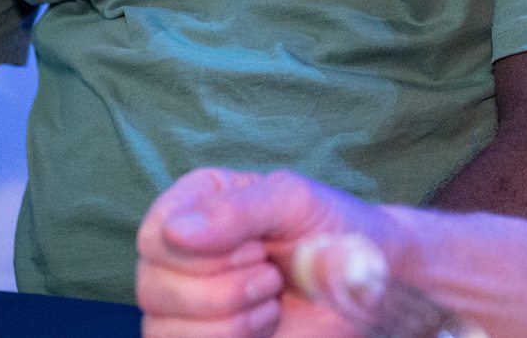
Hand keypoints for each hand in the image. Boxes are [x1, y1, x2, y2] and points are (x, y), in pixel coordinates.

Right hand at [135, 167, 403, 337]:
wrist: (373, 285)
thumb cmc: (335, 231)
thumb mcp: (293, 202)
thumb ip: (237, 210)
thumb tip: (173, 231)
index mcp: (194, 205)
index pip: (155, 235)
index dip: (203, 253)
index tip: (257, 247)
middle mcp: (180, 254)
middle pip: (152, 288)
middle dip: (226, 290)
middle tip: (271, 274)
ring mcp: (187, 303)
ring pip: (162, 329)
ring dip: (231, 323)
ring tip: (270, 301)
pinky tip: (263, 328)